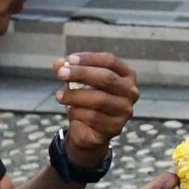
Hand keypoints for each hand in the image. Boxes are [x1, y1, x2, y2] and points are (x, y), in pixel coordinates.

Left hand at [55, 52, 139, 166]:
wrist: (89, 129)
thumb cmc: (86, 99)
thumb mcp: (76, 81)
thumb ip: (68, 70)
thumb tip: (58, 63)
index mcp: (126, 75)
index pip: (110, 61)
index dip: (89, 59)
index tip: (69, 60)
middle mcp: (131, 92)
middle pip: (107, 78)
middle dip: (81, 74)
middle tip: (60, 74)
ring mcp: (125, 111)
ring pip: (100, 99)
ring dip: (75, 96)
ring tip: (59, 96)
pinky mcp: (116, 127)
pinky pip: (93, 117)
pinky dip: (77, 112)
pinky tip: (70, 111)